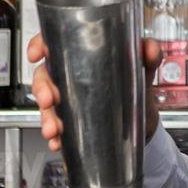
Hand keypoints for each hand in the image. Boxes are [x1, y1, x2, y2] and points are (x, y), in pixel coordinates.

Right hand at [28, 34, 162, 152]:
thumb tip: (151, 48)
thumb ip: (149, 56)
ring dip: (46, 117)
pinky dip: (55, 138)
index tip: (37, 54)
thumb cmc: (137, 92)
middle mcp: (73, 79)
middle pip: (45, 76)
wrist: (144, 126)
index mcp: (84, 59)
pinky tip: (58, 142)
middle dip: (42, 88)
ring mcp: (70, 102)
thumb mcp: (144, 72)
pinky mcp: (73, 124)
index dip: (39, 46)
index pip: (55, 45)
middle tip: (50, 99)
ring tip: (54, 128)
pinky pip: (56, 129)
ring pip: (47, 105)